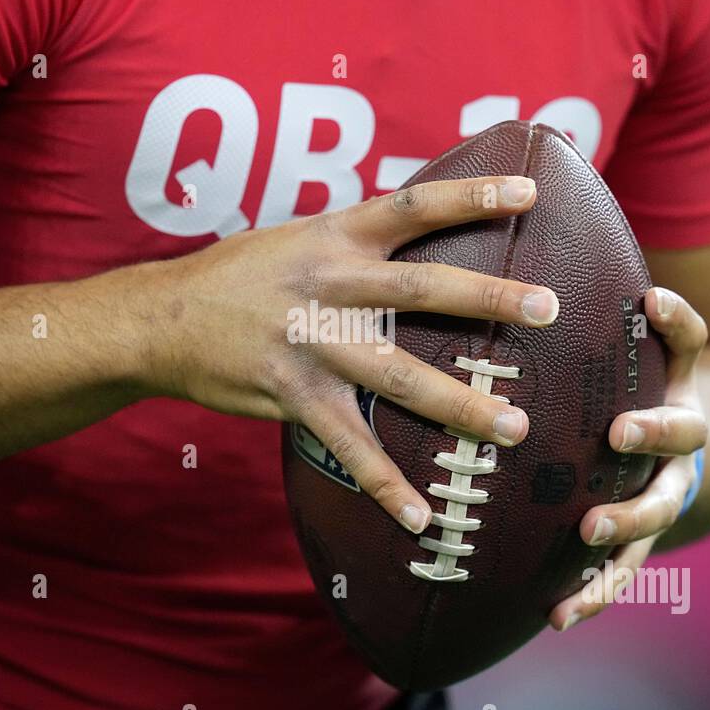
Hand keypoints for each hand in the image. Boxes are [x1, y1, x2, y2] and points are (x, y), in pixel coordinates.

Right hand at [138, 177, 560, 532]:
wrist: (159, 318)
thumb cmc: (237, 275)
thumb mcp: (295, 238)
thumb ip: (353, 240)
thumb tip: (416, 230)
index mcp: (334, 236)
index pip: (413, 205)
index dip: (472, 196)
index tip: (529, 192)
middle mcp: (329, 285)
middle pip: (422, 290)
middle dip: (489, 301)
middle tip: (549, 309)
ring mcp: (312, 344)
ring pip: (399, 376)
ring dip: (460, 405)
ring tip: (515, 429)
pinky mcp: (293, 396)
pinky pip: (349, 445)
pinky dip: (387, 485)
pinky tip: (421, 517)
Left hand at [549, 286, 708, 631]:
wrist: (669, 457)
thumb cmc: (626, 389)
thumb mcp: (629, 350)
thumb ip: (605, 311)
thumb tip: (569, 244)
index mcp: (675, 384)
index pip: (688, 343)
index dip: (675, 321)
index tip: (649, 300)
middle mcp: (678, 440)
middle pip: (681, 434)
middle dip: (654, 431)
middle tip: (620, 430)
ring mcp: (661, 493)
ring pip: (655, 511)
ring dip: (626, 520)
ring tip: (589, 528)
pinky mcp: (635, 541)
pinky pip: (618, 571)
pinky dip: (592, 593)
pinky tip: (556, 616)